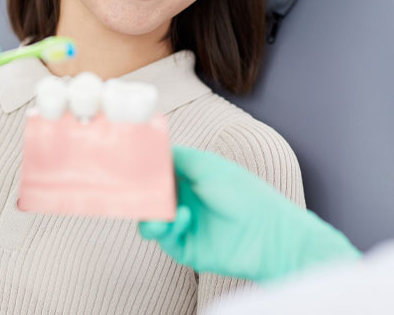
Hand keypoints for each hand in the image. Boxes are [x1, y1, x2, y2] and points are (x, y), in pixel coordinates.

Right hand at [139, 146, 359, 282]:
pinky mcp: (185, 247)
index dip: (142, 168)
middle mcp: (184, 200)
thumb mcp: (208, 166)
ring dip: (149, 212)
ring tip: (160, 209)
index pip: (157, 172)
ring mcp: (184, 225)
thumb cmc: (244, 193)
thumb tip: (151, 147)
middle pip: (149, 196)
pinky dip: (168, 227)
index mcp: (190, 178)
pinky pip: (163, 238)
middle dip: (139, 192)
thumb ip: (177, 157)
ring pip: (149, 220)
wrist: (268, 233)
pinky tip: (184, 218)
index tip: (125, 162)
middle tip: (131, 186)